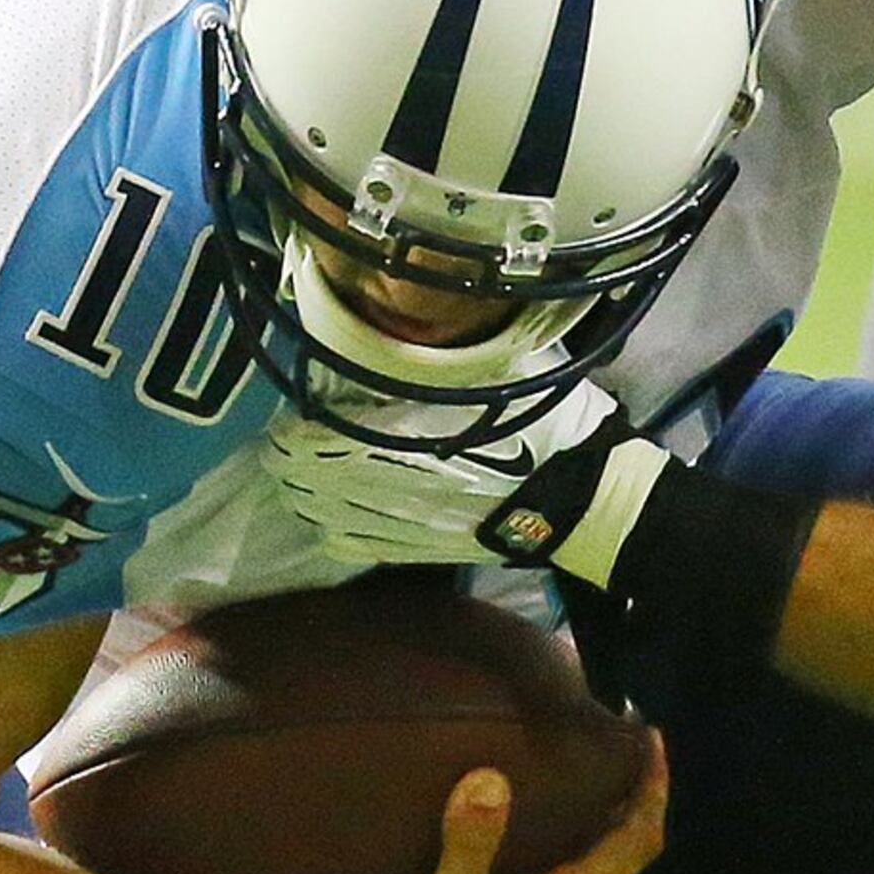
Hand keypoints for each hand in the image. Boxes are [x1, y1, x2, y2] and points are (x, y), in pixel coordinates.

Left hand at [266, 382, 622, 567]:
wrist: (586, 500)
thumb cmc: (552, 428)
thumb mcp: (512, 370)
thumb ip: (458, 351)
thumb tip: (410, 324)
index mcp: (416, 434)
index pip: (325, 438)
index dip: (297, 429)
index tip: (295, 412)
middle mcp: (399, 482)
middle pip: (313, 477)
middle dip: (291, 458)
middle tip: (287, 439)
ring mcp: (406, 522)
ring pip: (326, 512)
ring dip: (305, 492)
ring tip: (302, 474)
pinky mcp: (419, 549)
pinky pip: (353, 544)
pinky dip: (331, 527)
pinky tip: (332, 513)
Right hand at [347, 737, 669, 873]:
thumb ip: (469, 846)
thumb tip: (492, 779)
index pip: (636, 841)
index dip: (653, 788)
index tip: (653, 739)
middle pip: (624, 849)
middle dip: (629, 793)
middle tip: (613, 740)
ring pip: (596, 867)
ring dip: (598, 819)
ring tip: (578, 768)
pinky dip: (569, 843)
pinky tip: (537, 826)